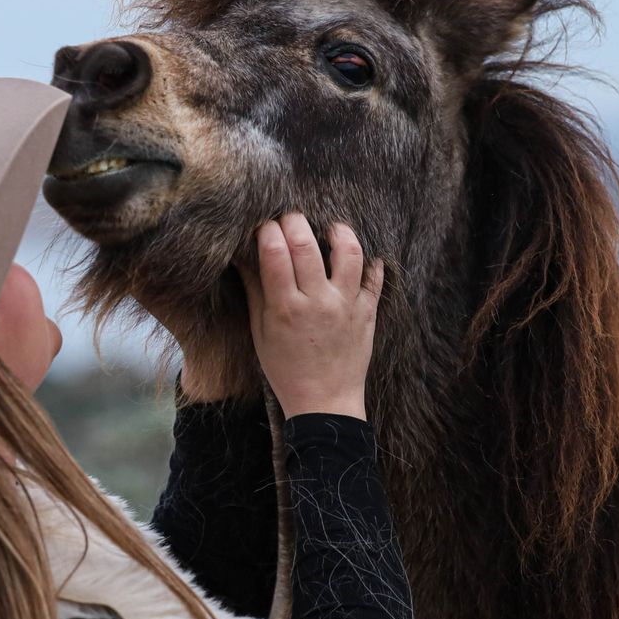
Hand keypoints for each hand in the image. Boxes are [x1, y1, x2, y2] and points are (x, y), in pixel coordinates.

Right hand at [240, 214, 382, 419]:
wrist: (324, 401)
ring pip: (349, 253)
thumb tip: (243, 255)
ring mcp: (346, 306)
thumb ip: (256, 291)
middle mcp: (318, 303)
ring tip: (330, 228)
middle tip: (290, 217)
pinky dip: (372, 262)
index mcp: (286, 308)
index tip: (264, 225)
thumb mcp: (261, 333)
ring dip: (339, 232)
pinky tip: (363, 256)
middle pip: (307, 246)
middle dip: (295, 221)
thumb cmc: (286, 369)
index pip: (275, 254)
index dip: (268, 231)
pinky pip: (376, 279)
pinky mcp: (368, 312)